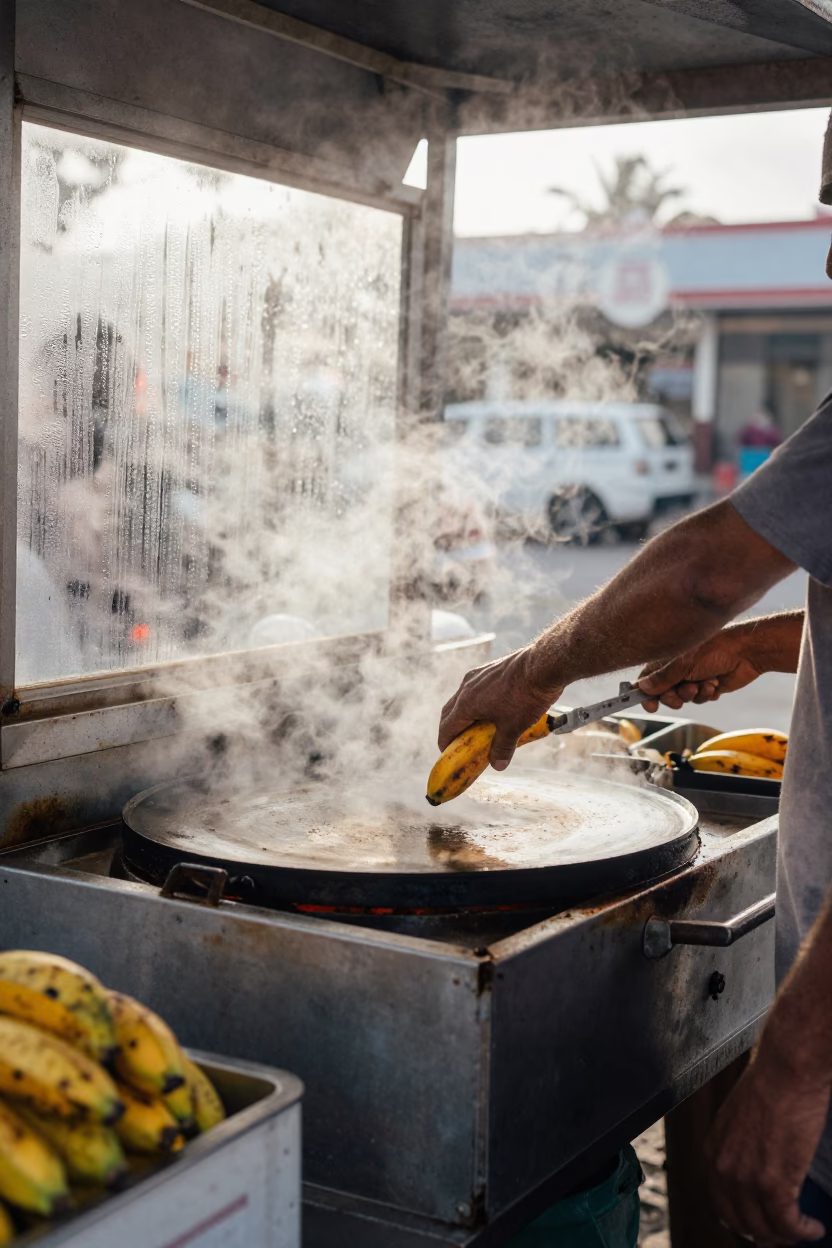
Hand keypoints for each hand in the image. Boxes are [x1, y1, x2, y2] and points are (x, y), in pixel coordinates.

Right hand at [437, 647, 561, 770]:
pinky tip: (491, 708)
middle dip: (451, 728)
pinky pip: (475, 688)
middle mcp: (467, 686)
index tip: (448, 753)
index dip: (445, 742)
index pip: (447, 727)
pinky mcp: (489, 669)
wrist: (542, 666)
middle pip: (450, 711)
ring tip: (475, 727)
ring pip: (462, 697)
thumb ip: (502, 747)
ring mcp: (478, 675)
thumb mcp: (514, 727)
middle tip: (458, 742)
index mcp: (466, 703)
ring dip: (465, 713)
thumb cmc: (525, 696)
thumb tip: (498, 765)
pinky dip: (477, 701)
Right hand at [638, 626, 766, 711]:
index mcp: (669, 659)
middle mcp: (679, 669)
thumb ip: (663, 678)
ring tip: (706, 682)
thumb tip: (642, 688)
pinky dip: (707, 694)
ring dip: (694, 694)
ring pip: (684, 698)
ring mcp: (693, 678)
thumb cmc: (715, 650)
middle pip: (664, 693)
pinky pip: (700, 699)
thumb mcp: (684, 664)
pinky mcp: (708, 686)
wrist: (747, 652)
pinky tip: (716, 683)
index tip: (650, 706)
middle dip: (675, 696)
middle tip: (686, 691)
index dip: (646, 694)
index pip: (648, 679)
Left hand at [707, 1041, 829, 1244]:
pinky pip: (787, 1224)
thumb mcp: (740, 1118)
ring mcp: (746, 1179)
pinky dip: (803, 1231)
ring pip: (764, 1229)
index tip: (761, 1222)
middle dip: (763, 1234)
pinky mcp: (773, 1184)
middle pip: (740, 1223)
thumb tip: (755, 1164)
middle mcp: (723, 1168)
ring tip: (802, 1231)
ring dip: (786, 1236)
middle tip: (783, 1233)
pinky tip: (814, 1227)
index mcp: (713, 1151)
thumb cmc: (770, 1084)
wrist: (786, 1070)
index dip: (743, 1219)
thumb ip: (740, 1145)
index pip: (721, 1202)